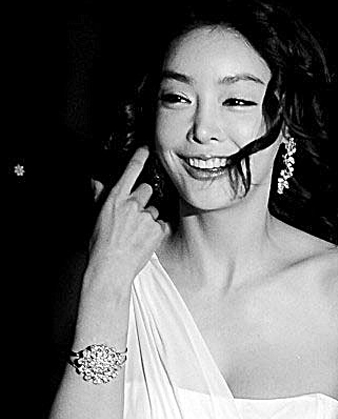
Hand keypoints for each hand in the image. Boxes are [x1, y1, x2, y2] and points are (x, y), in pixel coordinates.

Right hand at [88, 146, 168, 284]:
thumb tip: (96, 182)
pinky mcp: (158, 229)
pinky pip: (161, 225)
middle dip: (144, 199)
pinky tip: (144, 241)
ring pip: (154, 210)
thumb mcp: (96, 218)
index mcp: (115, 199)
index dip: (139, 158)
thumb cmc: (100, 245)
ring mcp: (146, 217)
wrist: (111, 268)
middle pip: (146, 190)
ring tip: (137, 235)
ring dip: (149, 219)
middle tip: (136, 216)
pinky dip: (156, 232)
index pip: (130, 172)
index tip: (147, 149)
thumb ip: (99, 197)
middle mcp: (132, 205)